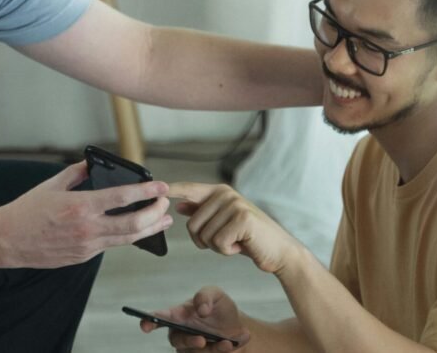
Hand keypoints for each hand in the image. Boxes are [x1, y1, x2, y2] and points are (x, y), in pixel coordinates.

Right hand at [0, 161, 171, 268]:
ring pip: (127, 239)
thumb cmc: (26, 211)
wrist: (7, 240)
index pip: (123, 197)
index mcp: (81, 205)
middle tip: (165, 204)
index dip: (147, 191)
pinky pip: (109, 246)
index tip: (161, 186)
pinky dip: (125, 236)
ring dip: (149, 228)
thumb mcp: (51, 185)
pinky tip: (133, 229)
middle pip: (134, 223)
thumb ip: (76, 173)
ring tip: (162, 220)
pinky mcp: (83, 257)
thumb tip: (91, 164)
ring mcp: (87, 246)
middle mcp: (88, 228)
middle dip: (156, 212)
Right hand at [138, 286, 249, 351]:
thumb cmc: (220, 309)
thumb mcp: (216, 295)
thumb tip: (200, 309)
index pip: (159, 318)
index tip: (145, 326)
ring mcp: (192, 348)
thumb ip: (205, 295)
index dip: (149, 321)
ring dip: (213, 349)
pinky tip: (233, 342)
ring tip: (228, 342)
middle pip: (176, 340)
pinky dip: (224, 350)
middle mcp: (181, 333)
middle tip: (201, 340)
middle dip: (189, 341)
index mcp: (179, 315)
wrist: (239, 327)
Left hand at [170, 182, 301, 274]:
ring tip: (237, 242)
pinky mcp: (242, 219)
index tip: (156, 185)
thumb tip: (179, 205)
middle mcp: (226, 194)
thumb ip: (202, 213)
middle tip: (227, 241)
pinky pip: (218, 243)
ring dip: (218, 247)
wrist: (280, 251)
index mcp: (219, 192)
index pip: (189, 189)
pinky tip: (243, 246)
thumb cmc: (249, 238)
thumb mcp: (223, 224)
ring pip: (204, 236)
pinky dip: (228, 251)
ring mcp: (235, 204)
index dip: (172, 189)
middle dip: (205, 241)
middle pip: (192, 224)